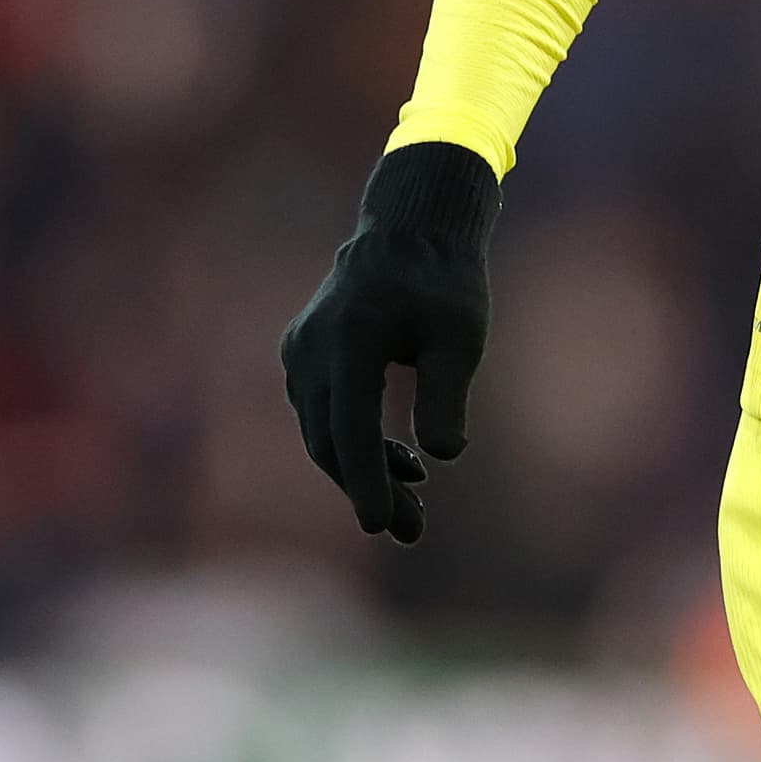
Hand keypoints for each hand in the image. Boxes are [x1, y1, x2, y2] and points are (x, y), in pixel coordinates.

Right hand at [279, 141, 500, 540]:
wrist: (411, 230)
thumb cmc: (445, 281)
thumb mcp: (460, 336)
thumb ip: (447, 394)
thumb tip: (445, 456)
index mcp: (351, 339)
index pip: (351, 428)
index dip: (366, 481)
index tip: (380, 526)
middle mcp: (313, 348)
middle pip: (331, 440)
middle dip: (369, 490)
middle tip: (413, 532)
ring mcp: (300, 351)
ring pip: (323, 432)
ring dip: (363, 471)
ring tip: (415, 505)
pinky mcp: (301, 354)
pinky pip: (322, 412)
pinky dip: (353, 442)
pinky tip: (401, 463)